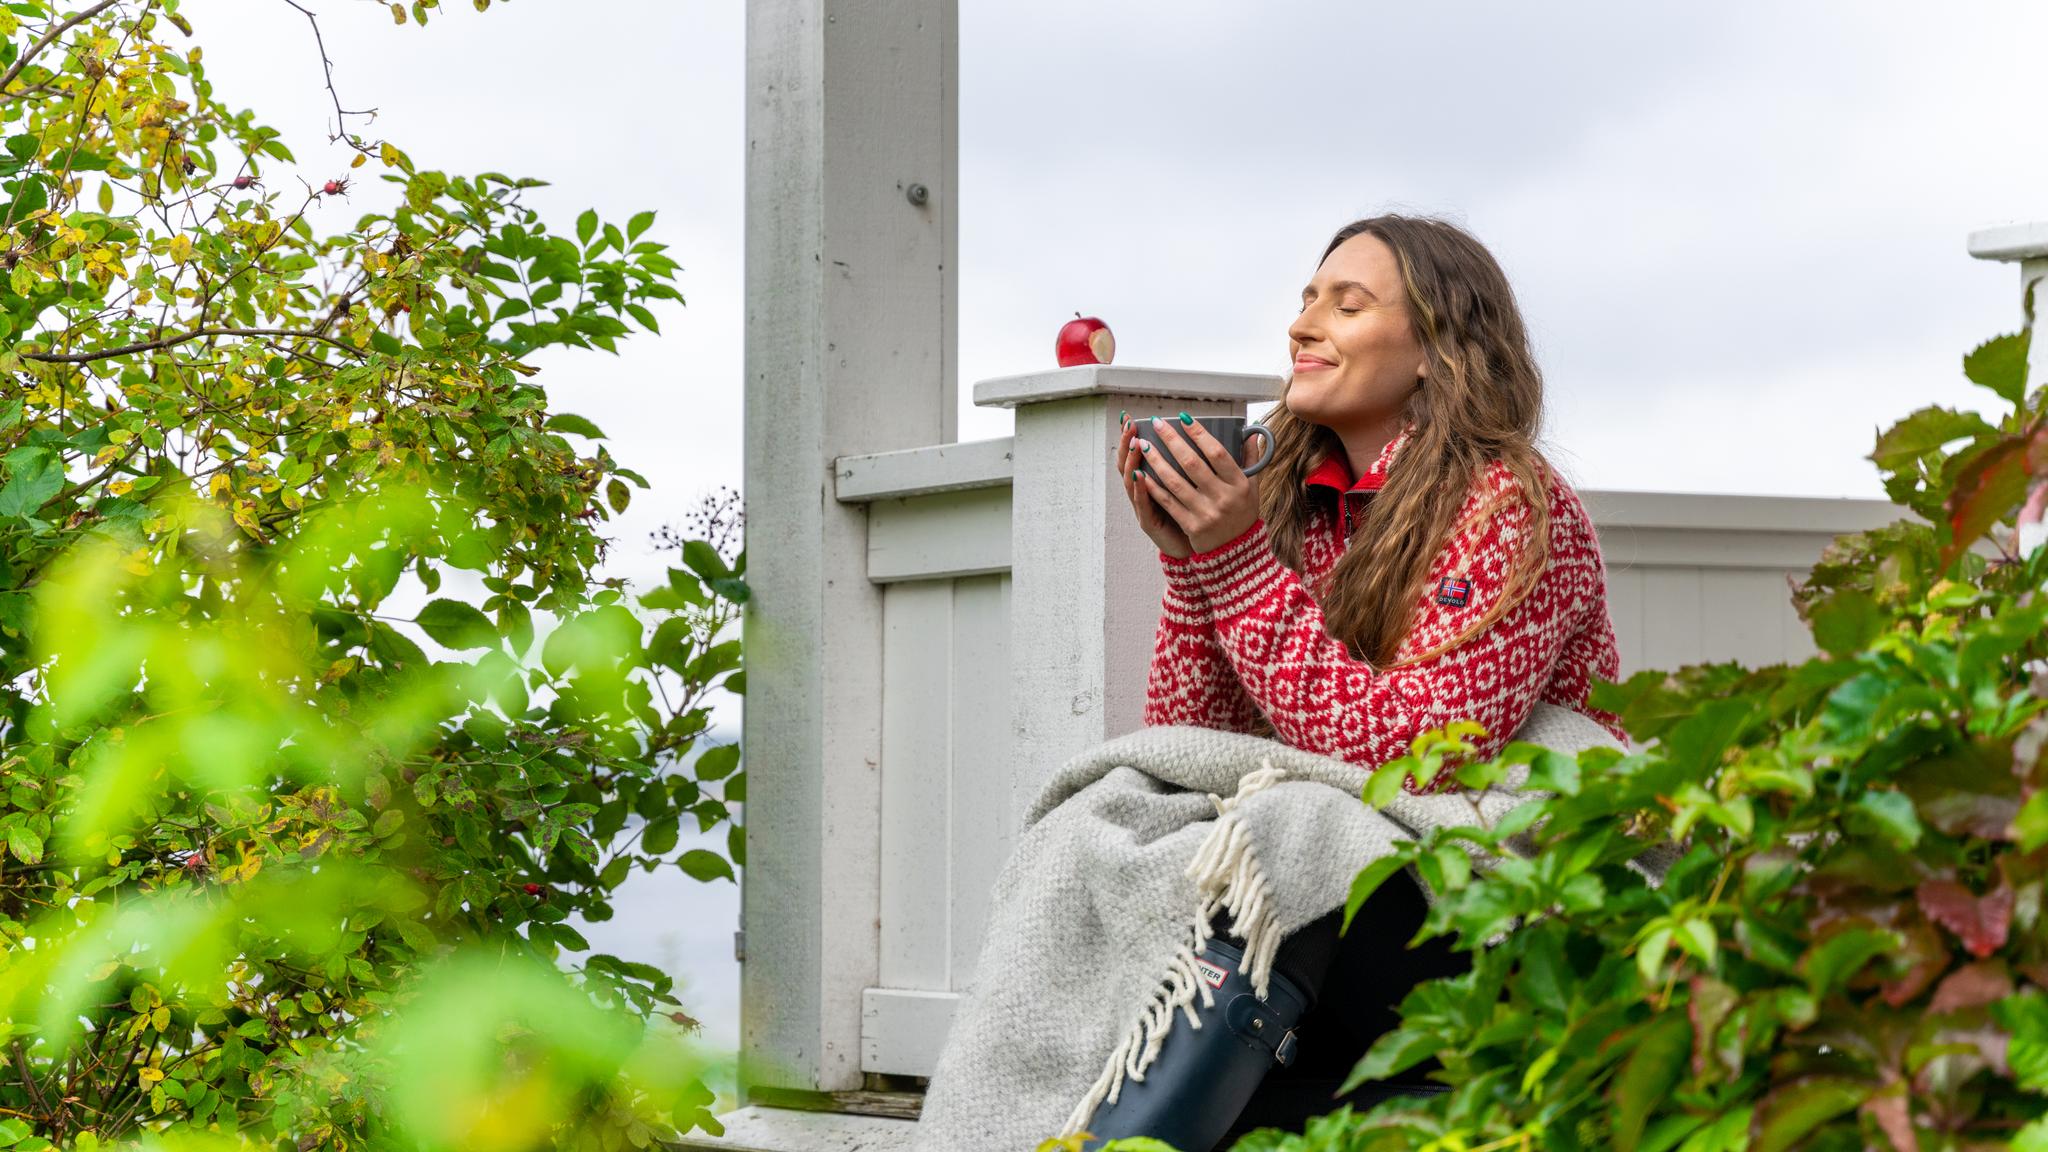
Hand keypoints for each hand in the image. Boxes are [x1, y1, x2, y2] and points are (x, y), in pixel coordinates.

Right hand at [1120, 416, 1192, 558]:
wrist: (1201, 550)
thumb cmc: (1198, 516)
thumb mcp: (1195, 487)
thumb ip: (1199, 464)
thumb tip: (1212, 439)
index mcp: (1154, 481)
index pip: (1137, 454)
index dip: (1130, 437)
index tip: (1129, 417)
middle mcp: (1143, 492)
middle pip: (1127, 463)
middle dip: (1126, 443)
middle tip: (1128, 424)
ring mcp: (1144, 507)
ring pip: (1131, 481)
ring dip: (1131, 461)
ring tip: (1133, 444)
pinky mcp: (1149, 522)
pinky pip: (1142, 504)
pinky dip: (1140, 490)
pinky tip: (1139, 476)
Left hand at [1130, 415, 1262, 553]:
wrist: (1238, 552)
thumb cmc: (1243, 513)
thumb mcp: (1253, 487)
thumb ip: (1251, 460)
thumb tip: (1251, 433)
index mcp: (1239, 484)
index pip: (1217, 452)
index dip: (1199, 434)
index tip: (1183, 418)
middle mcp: (1223, 498)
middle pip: (1192, 463)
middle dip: (1171, 440)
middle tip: (1156, 423)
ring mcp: (1206, 513)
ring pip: (1175, 482)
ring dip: (1157, 461)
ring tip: (1144, 444)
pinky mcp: (1192, 526)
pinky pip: (1168, 502)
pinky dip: (1154, 487)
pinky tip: (1142, 473)